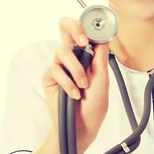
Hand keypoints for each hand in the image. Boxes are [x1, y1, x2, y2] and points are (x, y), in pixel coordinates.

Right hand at [42, 16, 109, 146]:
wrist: (81, 127)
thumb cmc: (93, 107)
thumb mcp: (102, 81)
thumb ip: (100, 58)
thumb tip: (103, 37)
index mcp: (87, 56)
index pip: (83, 31)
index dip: (87, 26)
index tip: (95, 31)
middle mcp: (72, 57)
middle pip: (65, 28)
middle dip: (74, 29)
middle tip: (83, 41)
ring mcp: (60, 66)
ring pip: (62, 51)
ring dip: (76, 70)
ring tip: (83, 86)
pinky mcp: (49, 77)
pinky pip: (55, 69)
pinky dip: (67, 83)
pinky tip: (73, 94)